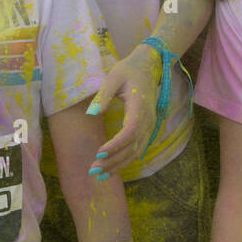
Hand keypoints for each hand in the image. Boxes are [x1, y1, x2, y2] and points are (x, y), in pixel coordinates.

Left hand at [86, 44, 160, 175]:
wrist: (149, 66)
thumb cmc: (129, 70)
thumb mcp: (113, 77)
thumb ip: (103, 96)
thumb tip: (91, 114)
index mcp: (139, 106)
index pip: (130, 132)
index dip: (116, 145)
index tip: (99, 153)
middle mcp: (148, 120)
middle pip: (133, 147)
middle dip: (113, 161)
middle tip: (94, 171)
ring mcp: (149, 125)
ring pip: (137, 152)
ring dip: (119, 165)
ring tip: (100, 175)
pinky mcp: (147, 128)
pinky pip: (138, 149)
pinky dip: (125, 160)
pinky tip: (112, 168)